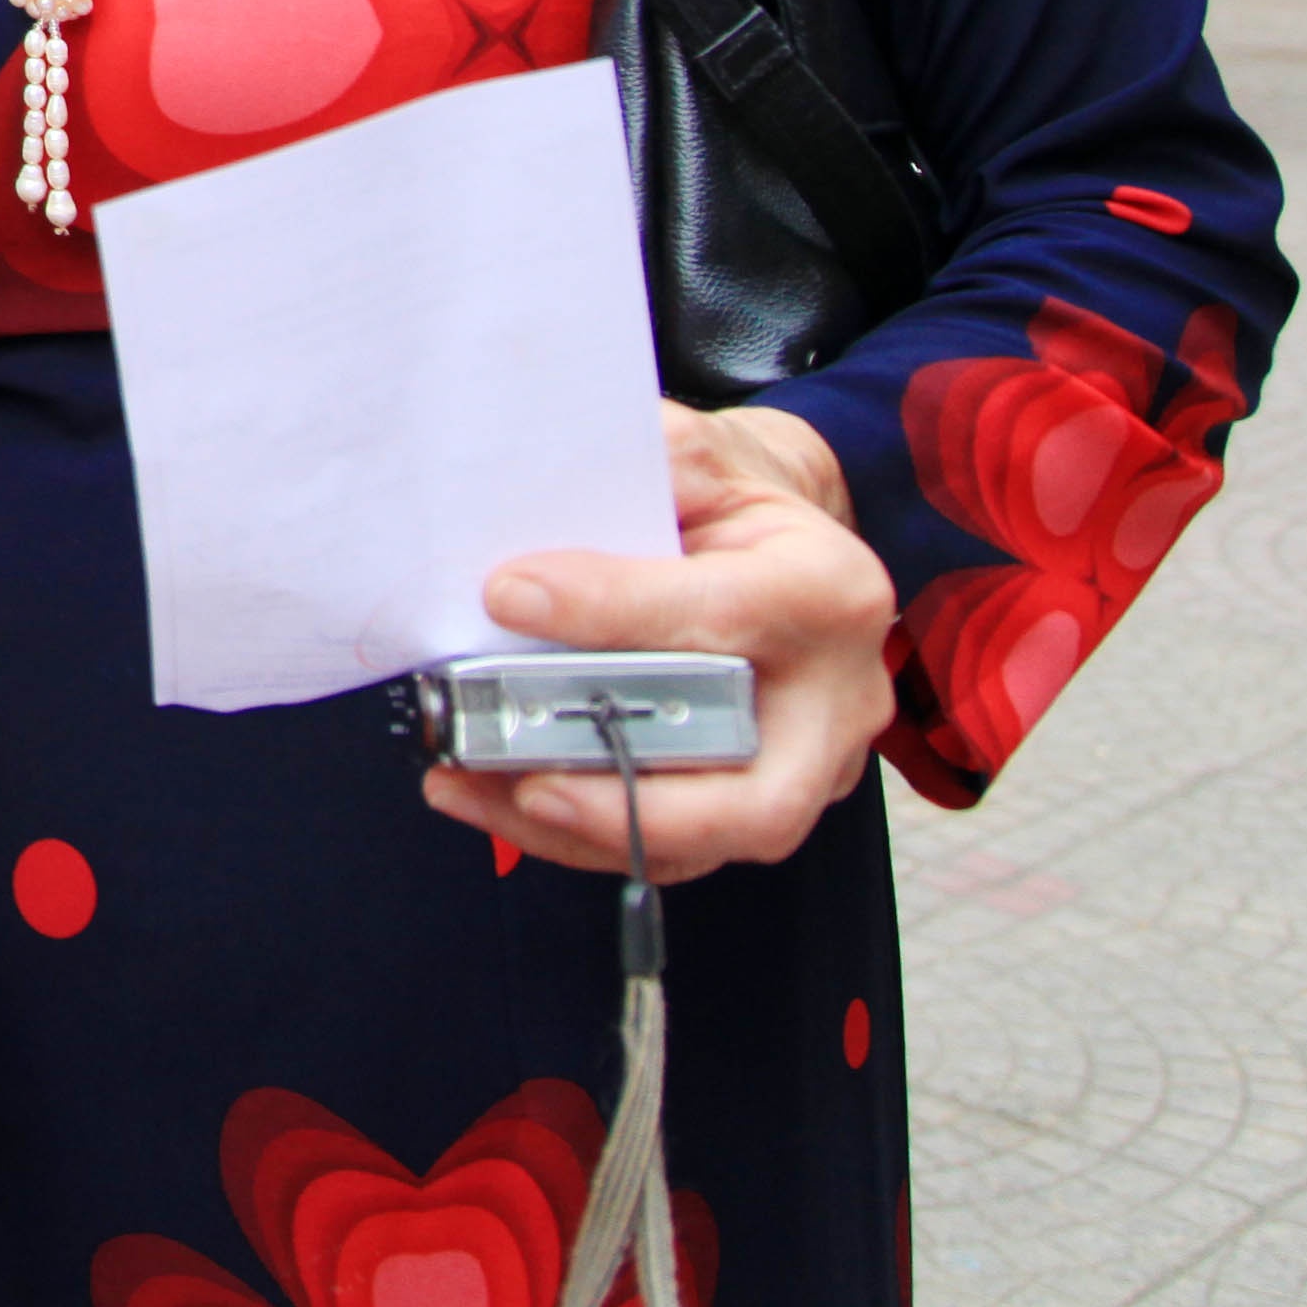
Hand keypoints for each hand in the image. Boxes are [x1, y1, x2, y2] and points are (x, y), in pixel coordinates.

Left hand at [424, 402, 893, 883]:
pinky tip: (493, 796)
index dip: (612, 610)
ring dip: (578, 823)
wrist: (781, 544)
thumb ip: (638, 472)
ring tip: (471, 784)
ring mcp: (810, 767)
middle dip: (630, 799)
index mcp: (825, 591)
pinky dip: (581, 832)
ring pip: (705, 840)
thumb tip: (534, 499)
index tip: (507, 595)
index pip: (721, 615)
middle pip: (754, 794)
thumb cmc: (731, 501)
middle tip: (521, 776)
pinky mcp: (762, 802)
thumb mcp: (698, 459)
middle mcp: (835, 699)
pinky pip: (674, 847)